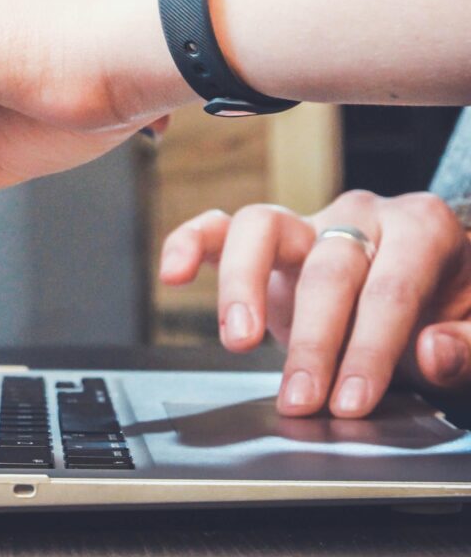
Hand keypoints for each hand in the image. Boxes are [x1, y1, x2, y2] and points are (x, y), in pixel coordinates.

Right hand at [159, 190, 470, 417]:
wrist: (432, 288)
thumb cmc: (450, 310)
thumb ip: (466, 344)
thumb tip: (431, 351)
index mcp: (422, 228)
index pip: (389, 289)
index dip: (370, 347)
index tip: (354, 400)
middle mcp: (361, 214)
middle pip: (328, 270)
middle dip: (313, 342)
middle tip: (302, 400)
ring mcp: (309, 220)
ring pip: (262, 228)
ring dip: (245, 286)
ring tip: (238, 339)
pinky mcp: (268, 237)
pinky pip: (220, 226)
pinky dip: (191, 243)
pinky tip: (173, 273)